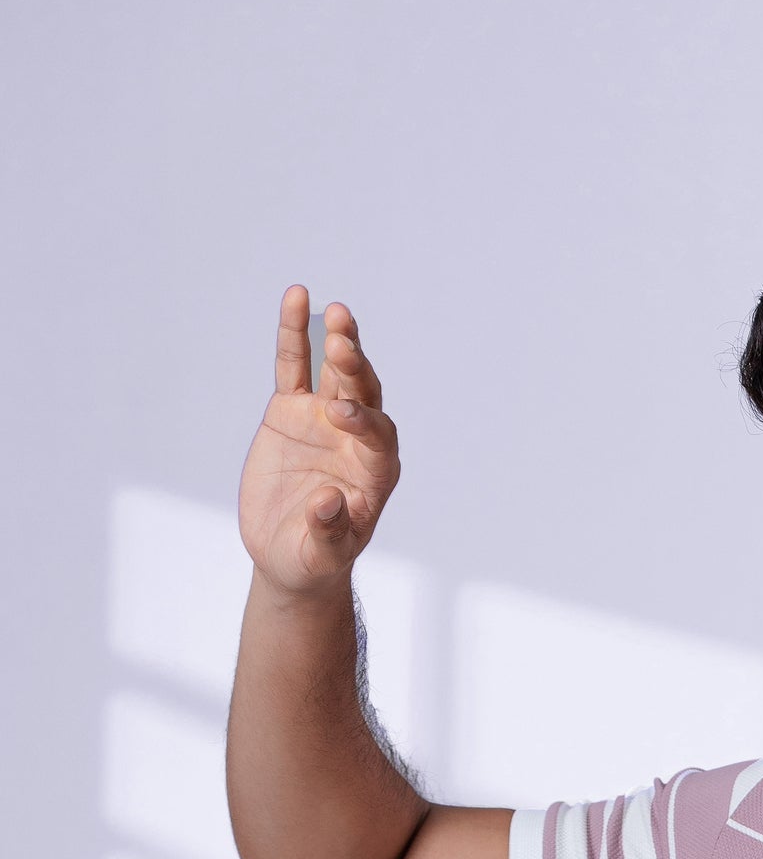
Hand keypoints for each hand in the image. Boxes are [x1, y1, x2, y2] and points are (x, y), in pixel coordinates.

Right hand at [238, 284, 399, 596]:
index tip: (339, 414)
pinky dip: (296, 335)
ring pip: (334, 373)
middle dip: (356, 370)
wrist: (289, 554)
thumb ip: (330, 531)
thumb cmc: (314, 559)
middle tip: (343, 344)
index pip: (378, 436)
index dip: (362, 421)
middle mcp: (355, 438)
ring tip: (335, 311)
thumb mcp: (322, 555)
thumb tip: (330, 501)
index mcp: (375, 471)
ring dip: (337, 341)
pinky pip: (295, 367)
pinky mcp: (292, 411)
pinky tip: (297, 299)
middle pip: (364, 394)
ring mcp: (324, 419)